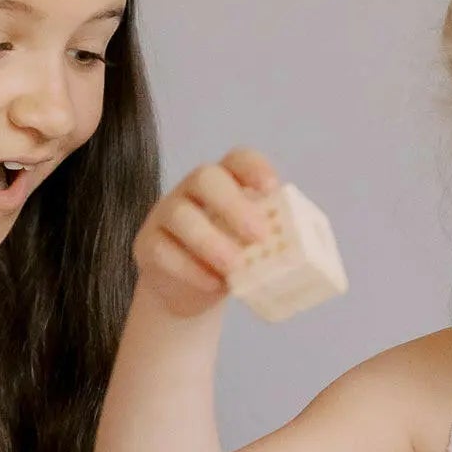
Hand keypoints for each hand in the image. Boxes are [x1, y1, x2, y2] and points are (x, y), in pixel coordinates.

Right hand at [132, 148, 280, 317]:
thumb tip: (303, 253)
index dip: (254, 168)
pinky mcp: (148, 244)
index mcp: (225, 181)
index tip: (272, 189)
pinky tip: (212, 284)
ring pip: (180, 215)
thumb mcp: (252, 247)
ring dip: (210, 241)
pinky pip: (163, 250)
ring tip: (234, 266)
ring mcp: (166, 214)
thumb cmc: (229, 260)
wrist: (191, 290)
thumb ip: (268, 240)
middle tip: (258, 236)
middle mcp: (193, 190)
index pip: (237, 160)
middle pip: (205, 178)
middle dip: (233, 205)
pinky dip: (189, 269)